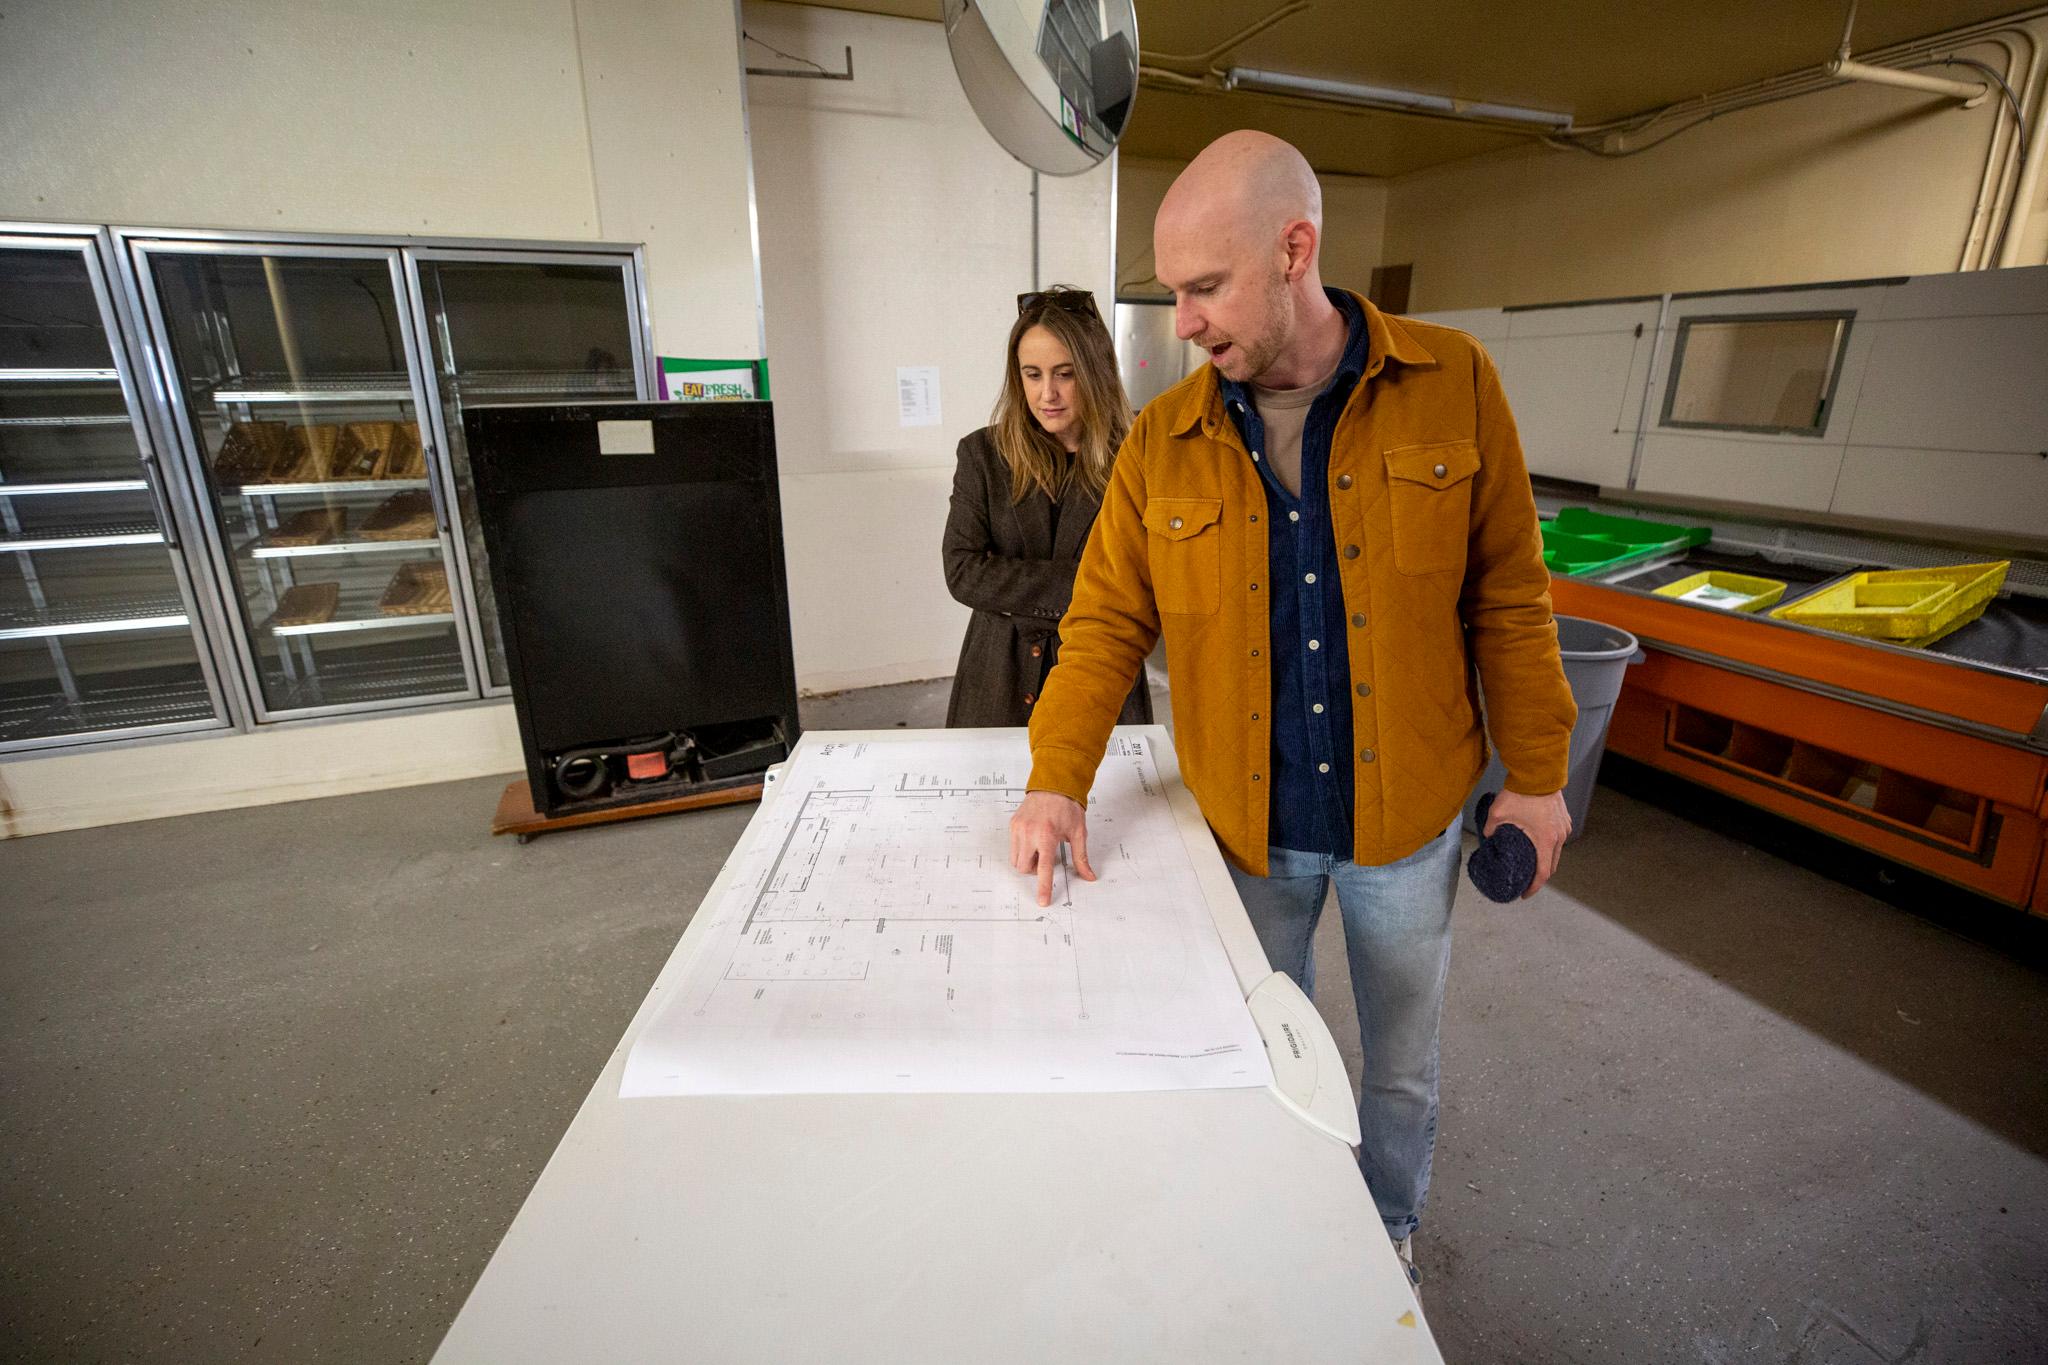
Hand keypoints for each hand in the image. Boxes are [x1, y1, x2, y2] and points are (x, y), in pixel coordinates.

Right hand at [1009, 790, 1095, 907]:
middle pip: (1024, 868)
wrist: (1054, 784)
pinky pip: (1013, 847)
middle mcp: (1029, 833)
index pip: (1044, 868)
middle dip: (1034, 870)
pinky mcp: (1013, 824)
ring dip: (1027, 862)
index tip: (1042, 901)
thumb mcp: (1079, 832)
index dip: (1044, 887)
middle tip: (1046, 858)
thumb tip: (1088, 876)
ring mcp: (1018, 828)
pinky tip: (1033, 840)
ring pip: (1015, 859)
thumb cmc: (1067, 807)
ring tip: (1039, 848)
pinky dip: (1022, 850)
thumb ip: (1081, 857)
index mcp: (1047, 836)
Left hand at [1483, 788, 1570, 897]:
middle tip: (1525, 882)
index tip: (1524, 894)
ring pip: (1557, 852)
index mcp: (1545, 840)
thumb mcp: (1498, 814)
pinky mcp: (1564, 819)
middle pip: (1552, 866)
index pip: (1543, 873)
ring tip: (1531, 865)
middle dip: (1539, 877)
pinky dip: (1549, 847)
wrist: (1538, 771)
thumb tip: (1488, 837)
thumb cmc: (1520, 793)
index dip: (1534, 887)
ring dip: (1545, 861)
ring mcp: (1564, 827)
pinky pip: (1558, 839)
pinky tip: (1538, 846)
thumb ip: (1491, 830)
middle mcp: (1559, 837)